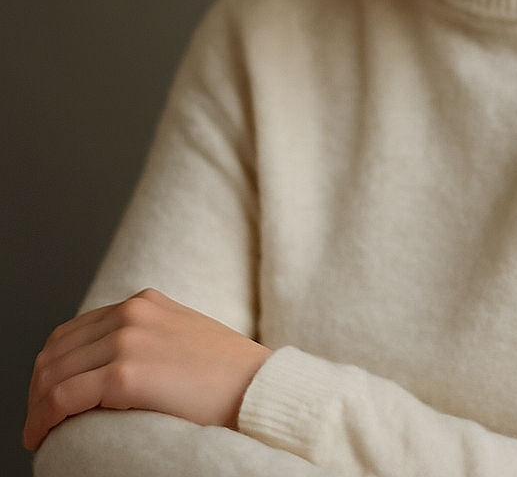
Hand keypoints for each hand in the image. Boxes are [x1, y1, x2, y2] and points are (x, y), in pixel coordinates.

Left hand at [23, 288, 271, 450]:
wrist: (256, 388)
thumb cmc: (226, 374)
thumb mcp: (181, 336)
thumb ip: (147, 338)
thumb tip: (107, 366)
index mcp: (144, 302)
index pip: (72, 331)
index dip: (50, 367)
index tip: (48, 397)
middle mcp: (131, 313)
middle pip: (55, 351)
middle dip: (37, 389)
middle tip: (39, 420)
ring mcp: (128, 341)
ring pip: (52, 375)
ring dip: (36, 407)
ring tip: (39, 432)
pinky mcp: (126, 375)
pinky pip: (62, 398)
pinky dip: (42, 419)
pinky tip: (42, 436)